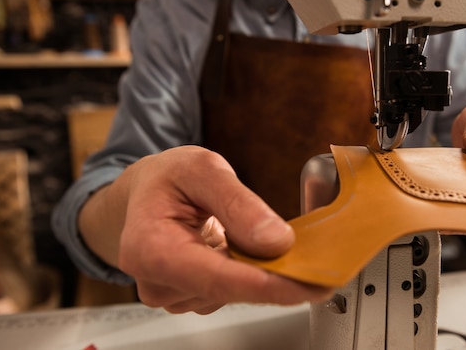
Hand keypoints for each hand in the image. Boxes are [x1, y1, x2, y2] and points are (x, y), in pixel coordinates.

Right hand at [80, 146, 331, 314]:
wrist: (145, 194)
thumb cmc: (166, 178)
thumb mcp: (202, 169)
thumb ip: (238, 202)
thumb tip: (276, 241)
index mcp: (149, 248)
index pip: (216, 278)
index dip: (266, 285)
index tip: (307, 286)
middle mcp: (158, 282)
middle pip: (229, 290)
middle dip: (276, 277)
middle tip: (319, 265)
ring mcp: (174, 294)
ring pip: (234, 293)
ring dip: (263, 272)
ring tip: (273, 240)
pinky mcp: (190, 296)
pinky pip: (232, 291)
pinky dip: (252, 273)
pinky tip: (252, 251)